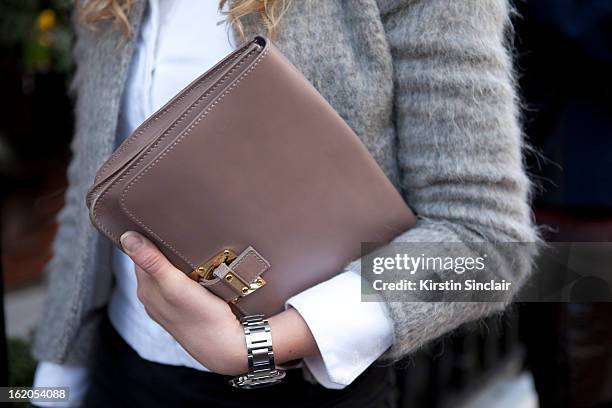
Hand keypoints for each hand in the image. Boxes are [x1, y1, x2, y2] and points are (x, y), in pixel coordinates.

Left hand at [120, 231, 245, 374]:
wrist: (227, 348)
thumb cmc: (203, 317)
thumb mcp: (176, 286)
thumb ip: (152, 262)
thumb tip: (127, 238)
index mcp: (146, 290)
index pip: (139, 253)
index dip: (147, 235)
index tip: (159, 218)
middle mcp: (154, 298)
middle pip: (154, 262)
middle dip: (164, 246)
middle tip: (180, 225)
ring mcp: (171, 305)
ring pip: (169, 273)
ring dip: (179, 259)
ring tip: (193, 242)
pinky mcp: (188, 309)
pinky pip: (183, 284)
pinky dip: (190, 273)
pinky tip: (203, 267)